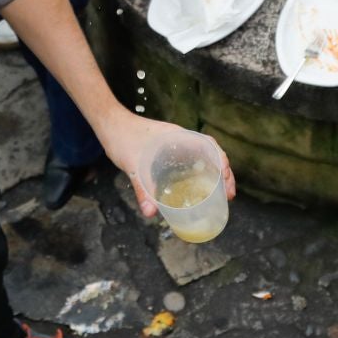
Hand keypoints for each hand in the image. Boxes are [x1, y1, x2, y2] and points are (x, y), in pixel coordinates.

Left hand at [97, 112, 235, 217]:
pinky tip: (195, 190)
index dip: (222, 162)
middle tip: (228, 195)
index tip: (227, 181)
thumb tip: (152, 213)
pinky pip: (188, 163)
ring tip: (218, 195)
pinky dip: (197, 175)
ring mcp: (174, 146)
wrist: (108, 124)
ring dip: (212, 175)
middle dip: (223, 174)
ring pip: (201, 159)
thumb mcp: (131, 164)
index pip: (209, 145)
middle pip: (211, 154)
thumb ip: (142, 189)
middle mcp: (180, 140)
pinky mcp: (165, 153)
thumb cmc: (121, 137)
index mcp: (177, 137)